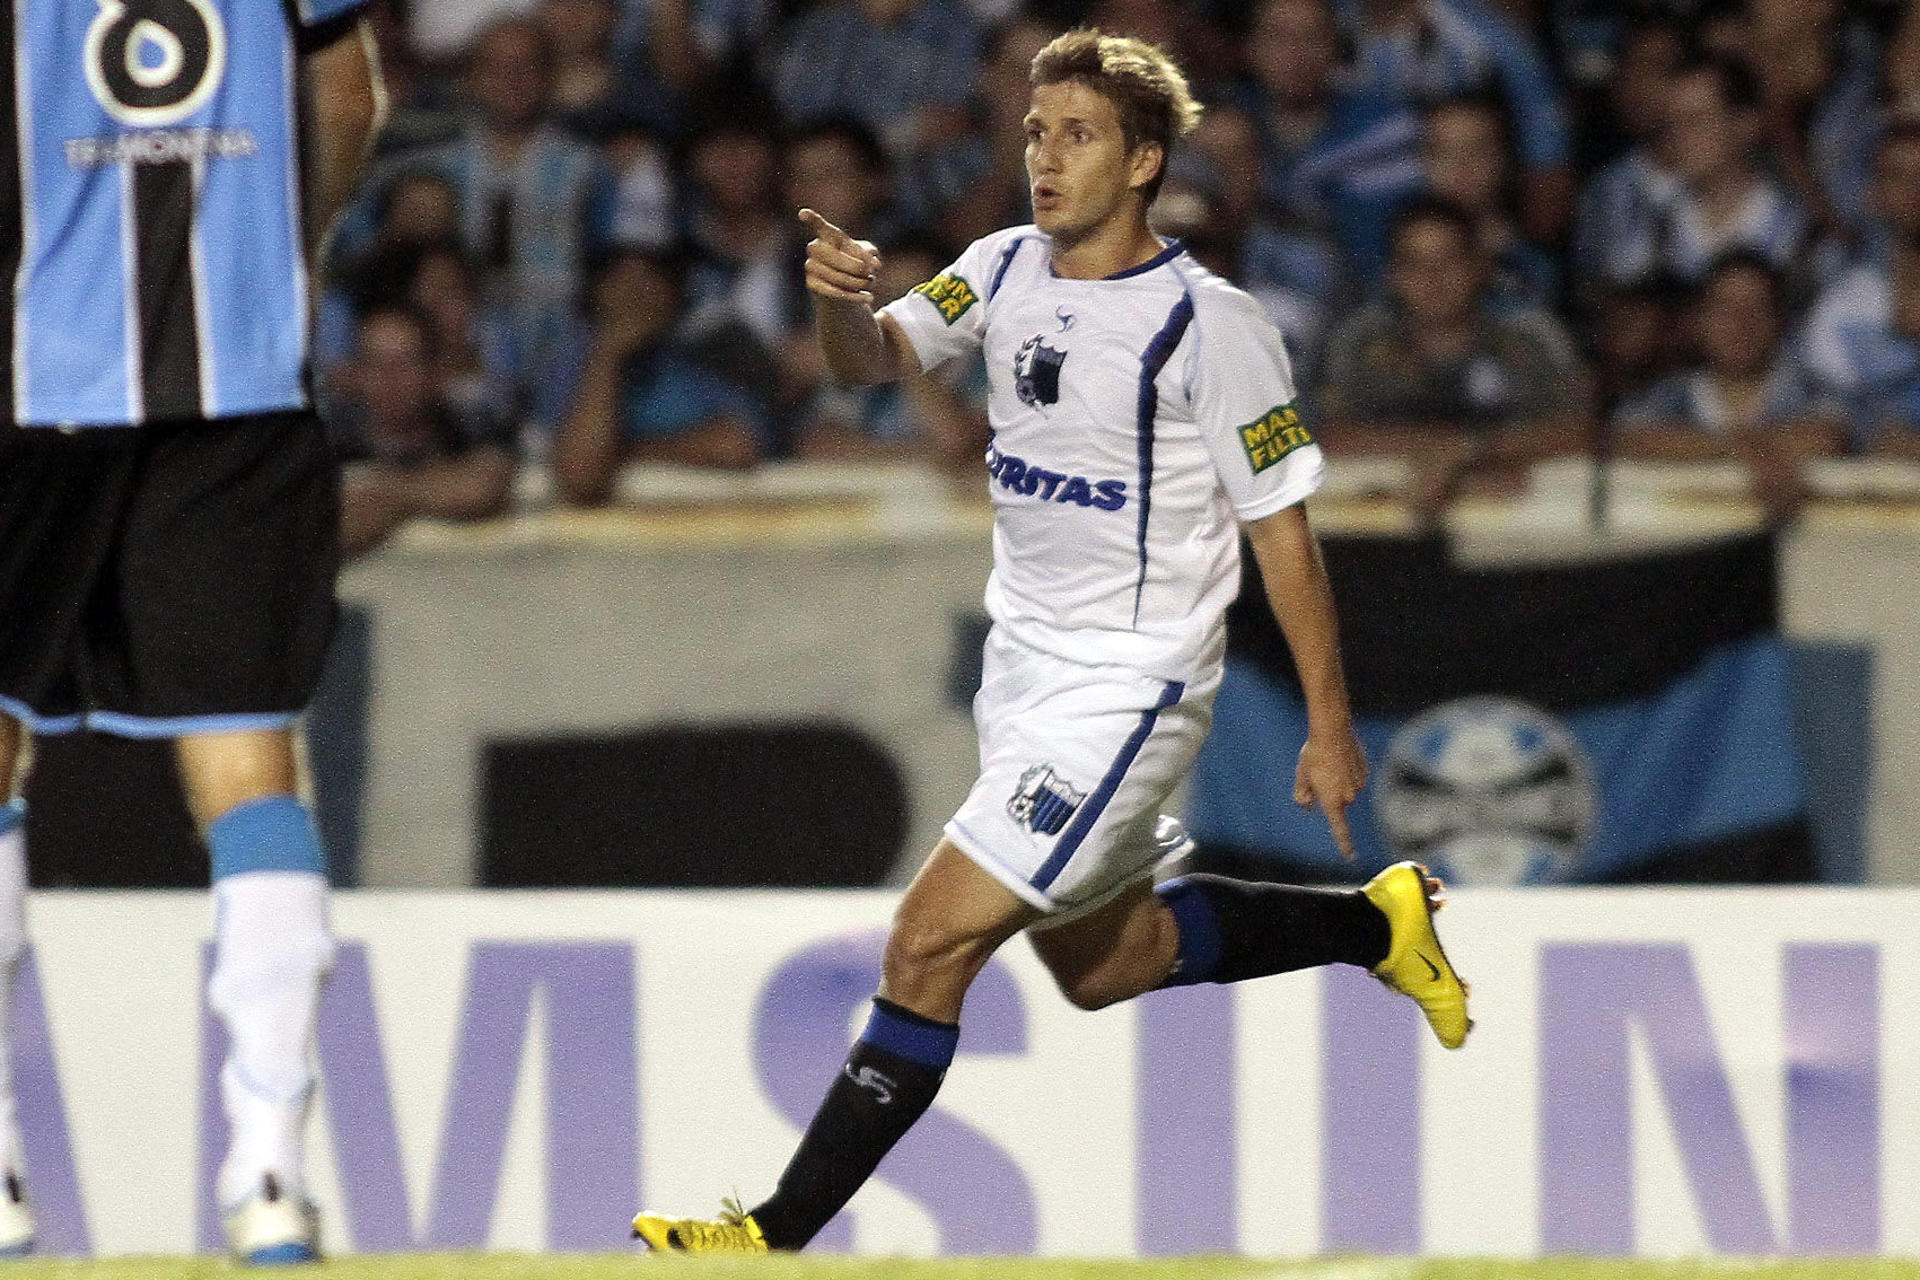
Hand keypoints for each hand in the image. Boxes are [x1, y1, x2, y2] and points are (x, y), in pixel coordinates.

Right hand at [799, 207, 880, 304]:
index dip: (811, 218)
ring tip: (870, 283)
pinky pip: (834, 291)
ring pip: (837, 277)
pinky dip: (855, 296)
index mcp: (828, 235)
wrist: (844, 288)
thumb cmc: (856, 264)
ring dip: (859, 282)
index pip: (818, 225)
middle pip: (836, 258)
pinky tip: (869, 296)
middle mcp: (814, 248)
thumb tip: (873, 263)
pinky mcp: (811, 284)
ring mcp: (810, 266)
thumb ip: (870, 254)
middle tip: (870, 273)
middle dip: (857, 268)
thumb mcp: (867, 256)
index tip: (803, 214)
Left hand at [1295, 726, 1367, 860]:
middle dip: (1328, 792)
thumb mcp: (1301, 776)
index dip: (1345, 845)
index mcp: (1332, 801)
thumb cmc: (1314, 754)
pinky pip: (1354, 776)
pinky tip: (1340, 757)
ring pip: (1346, 788)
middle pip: (1337, 802)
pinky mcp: (1365, 771)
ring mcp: (1359, 783)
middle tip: (1316, 772)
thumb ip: (1303, 795)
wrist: (1333, 731)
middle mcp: (1349, 796)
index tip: (1350, 857)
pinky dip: (1347, 771)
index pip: (1340, 829)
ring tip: (1328, 761)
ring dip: (1337, 780)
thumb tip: (1309, 805)